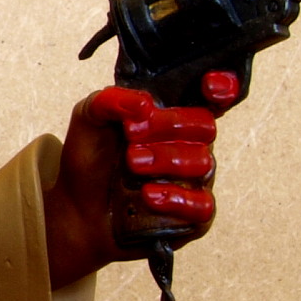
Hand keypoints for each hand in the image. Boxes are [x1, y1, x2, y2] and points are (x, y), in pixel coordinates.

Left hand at [43, 72, 238, 288]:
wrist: (77, 208)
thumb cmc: (90, 158)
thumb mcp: (89, 119)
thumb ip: (111, 101)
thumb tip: (144, 103)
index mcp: (171, 114)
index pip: (210, 96)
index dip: (222, 86)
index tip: (209, 84)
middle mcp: (188, 143)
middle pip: (205, 125)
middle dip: (169, 125)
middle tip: (131, 134)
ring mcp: (194, 179)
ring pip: (202, 162)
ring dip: (164, 160)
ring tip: (131, 163)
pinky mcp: (193, 216)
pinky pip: (202, 205)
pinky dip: (176, 198)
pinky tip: (147, 194)